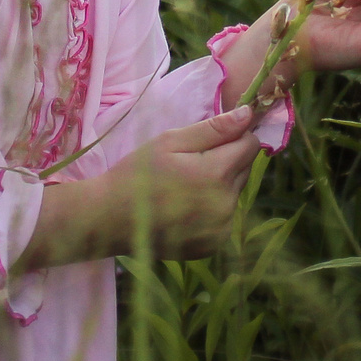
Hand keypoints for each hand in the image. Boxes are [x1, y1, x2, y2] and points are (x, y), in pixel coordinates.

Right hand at [15, 105, 261, 269]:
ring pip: (235, 193)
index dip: (235, 135)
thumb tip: (249, 115)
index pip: (249, 145)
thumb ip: (213, 129)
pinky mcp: (214, 245)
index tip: (212, 137)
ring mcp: (222, 229)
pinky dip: (213, 208)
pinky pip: (225, 217)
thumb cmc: (138, 173)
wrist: (111, 218)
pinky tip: (186, 206)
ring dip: (221, 184)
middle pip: (244, 169)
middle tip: (192, 160)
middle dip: (227, 159)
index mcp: (216, 174)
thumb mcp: (171, 141)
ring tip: (186, 185)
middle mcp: (226, 204)